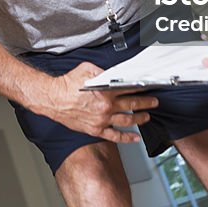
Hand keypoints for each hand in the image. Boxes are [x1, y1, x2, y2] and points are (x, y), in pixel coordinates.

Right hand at [33, 62, 159, 142]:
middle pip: (132, 104)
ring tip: (147, 116)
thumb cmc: (67, 84)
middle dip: (146, 103)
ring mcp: (102, 120)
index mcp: (106, 91)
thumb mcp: (86, 69)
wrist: (53, 99)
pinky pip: (115, 136)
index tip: (148, 87)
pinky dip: (127, 137)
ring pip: (127, 120)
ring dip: (140, 118)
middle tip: (154, 102)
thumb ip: (103, 71)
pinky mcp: (96, 130)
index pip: (130, 88)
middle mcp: (106, 107)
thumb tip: (114, 73)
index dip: (141, 88)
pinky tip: (135, 137)